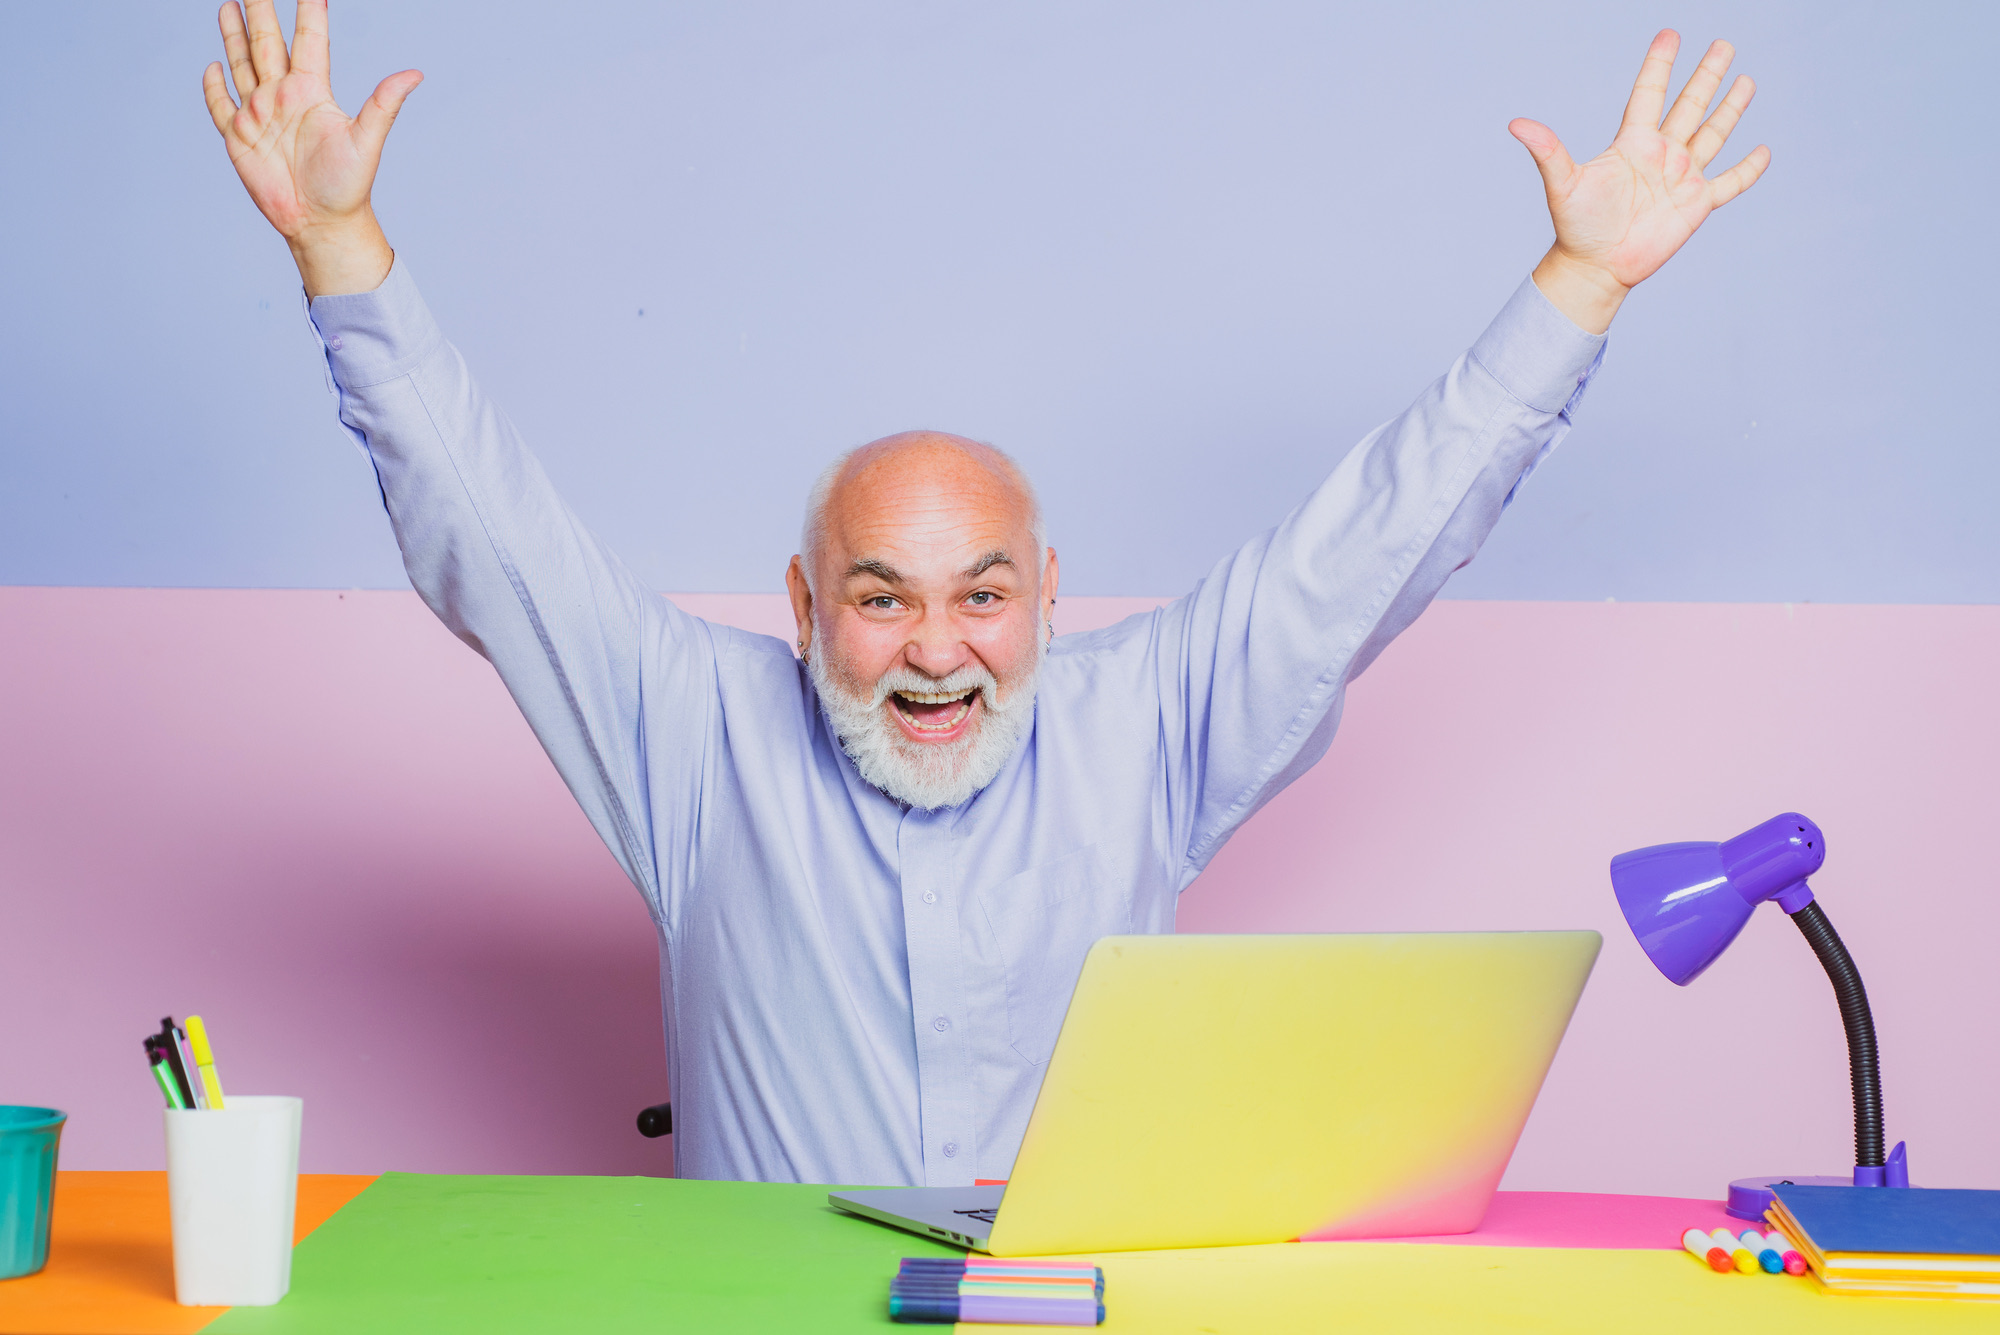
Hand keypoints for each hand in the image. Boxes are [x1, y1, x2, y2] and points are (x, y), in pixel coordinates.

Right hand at [201, 0, 421, 295]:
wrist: (321, 223)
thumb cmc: (348, 186)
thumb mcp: (367, 141)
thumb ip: (383, 104)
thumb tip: (415, 74)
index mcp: (312, 91)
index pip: (309, 38)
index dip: (308, 9)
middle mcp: (283, 96)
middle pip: (267, 41)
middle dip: (260, 11)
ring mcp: (259, 115)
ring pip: (243, 64)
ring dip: (234, 35)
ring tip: (229, 5)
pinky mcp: (238, 136)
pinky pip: (221, 104)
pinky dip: (214, 85)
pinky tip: (214, 64)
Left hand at [1511, 30, 1769, 332]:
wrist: (1595, 267)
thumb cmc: (1576, 226)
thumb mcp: (1563, 184)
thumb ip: (1548, 151)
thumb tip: (1516, 124)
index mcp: (1632, 144)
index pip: (1649, 94)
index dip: (1659, 65)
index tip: (1670, 34)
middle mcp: (1660, 155)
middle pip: (1689, 106)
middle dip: (1707, 75)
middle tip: (1723, 44)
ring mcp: (1681, 178)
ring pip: (1712, 135)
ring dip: (1729, 109)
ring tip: (1745, 80)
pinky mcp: (1697, 205)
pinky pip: (1730, 183)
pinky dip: (1748, 169)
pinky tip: (1764, 150)